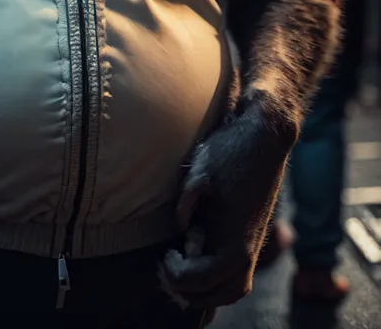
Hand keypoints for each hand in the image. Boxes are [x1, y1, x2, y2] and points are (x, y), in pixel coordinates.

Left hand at [160, 103, 293, 309]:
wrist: (264, 136)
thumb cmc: (230, 151)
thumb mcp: (199, 173)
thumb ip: (185, 204)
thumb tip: (181, 228)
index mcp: (235, 242)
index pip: (199, 280)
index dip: (176, 274)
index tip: (166, 252)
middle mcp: (248, 250)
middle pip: (220, 295)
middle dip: (191, 292)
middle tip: (169, 270)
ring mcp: (254, 244)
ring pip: (234, 289)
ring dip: (208, 291)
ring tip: (184, 273)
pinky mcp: (253, 235)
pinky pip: (240, 273)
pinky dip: (220, 280)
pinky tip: (200, 262)